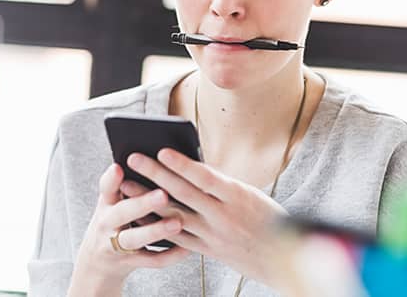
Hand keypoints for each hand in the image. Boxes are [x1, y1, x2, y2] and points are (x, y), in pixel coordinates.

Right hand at [68, 163, 190, 296]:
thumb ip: (129, 185)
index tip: (119, 167)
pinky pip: (152, 260)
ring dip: (156, 231)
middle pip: (123, 212)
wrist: (97, 261)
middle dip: (142, 203)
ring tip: (177, 223)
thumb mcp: (113, 202)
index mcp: (106, 203)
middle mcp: (107, 222)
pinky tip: (188, 247)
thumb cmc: (115, 221)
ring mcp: (115, 245)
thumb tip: (162, 161)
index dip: (111, 178)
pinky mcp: (129, 262)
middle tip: (163, 195)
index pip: (106, 187)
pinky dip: (171, 255)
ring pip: (135, 239)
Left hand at [121, 148, 288, 285]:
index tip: (162, 150)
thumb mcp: (248, 193)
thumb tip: (188, 166)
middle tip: (133, 158)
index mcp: (237, 196)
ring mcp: (212, 235)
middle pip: (183, 193)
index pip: (205, 177)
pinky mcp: (206, 250)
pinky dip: (156, 224)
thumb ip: (219, 183)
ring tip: (125, 185)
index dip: (182, 164)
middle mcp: (223, 216)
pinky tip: (139, 214)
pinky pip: (176, 236)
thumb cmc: (264, 216)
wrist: (281, 257)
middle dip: (155, 174)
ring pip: (174, 215)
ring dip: (147, 199)